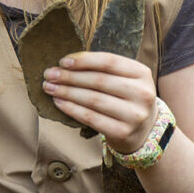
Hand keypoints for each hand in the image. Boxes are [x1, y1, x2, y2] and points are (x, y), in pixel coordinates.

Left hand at [43, 51, 158, 153]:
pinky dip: (71, 109)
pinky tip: (59, 102)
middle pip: (99, 80)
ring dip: (67, 92)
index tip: (62, 61)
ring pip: (93, 99)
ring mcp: (134, 114)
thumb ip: (104, 69)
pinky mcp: (123, 132)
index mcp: (142, 73)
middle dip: (70, 77)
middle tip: (49, 75)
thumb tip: (66, 64)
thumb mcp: (125, 79)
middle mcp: (142, 93)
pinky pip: (91, 118)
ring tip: (50, 88)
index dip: (84, 60)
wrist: (143, 130)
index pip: (109, 61)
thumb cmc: (126, 98)